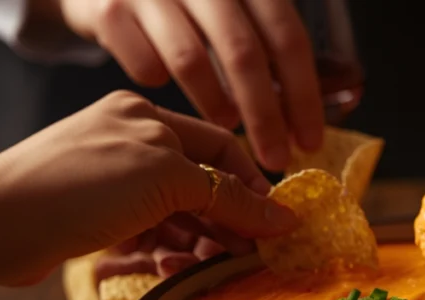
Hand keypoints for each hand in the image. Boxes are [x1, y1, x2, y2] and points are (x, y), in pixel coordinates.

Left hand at [0, 90, 297, 286]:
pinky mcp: (98, 220)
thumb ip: (226, 196)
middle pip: (201, 186)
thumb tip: (283, 216)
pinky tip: (165, 269)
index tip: (274, 225)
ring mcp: (114, 184)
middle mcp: (133, 145)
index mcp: (148, 117)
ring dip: (197, 245)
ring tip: (203, 269)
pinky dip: (164, 254)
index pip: (221, 148)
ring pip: (177, 217)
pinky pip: (149, 237)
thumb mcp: (164, 180)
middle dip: (226, 223)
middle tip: (246, 258)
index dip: (252, 187)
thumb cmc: (81, 187)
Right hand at [54, 0, 324, 170]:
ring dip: (214, 103)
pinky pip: (142, 62)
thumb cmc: (185, 8)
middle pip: (245, 54)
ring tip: (227, 127)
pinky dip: (158, 81)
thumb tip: (315, 114)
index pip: (287, 39)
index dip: (303, 95)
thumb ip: (269, 50)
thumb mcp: (233, 14)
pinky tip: (164, 87)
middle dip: (265, 116)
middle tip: (275, 160)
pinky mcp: (108, 7)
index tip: (310, 143)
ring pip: (191, 59)